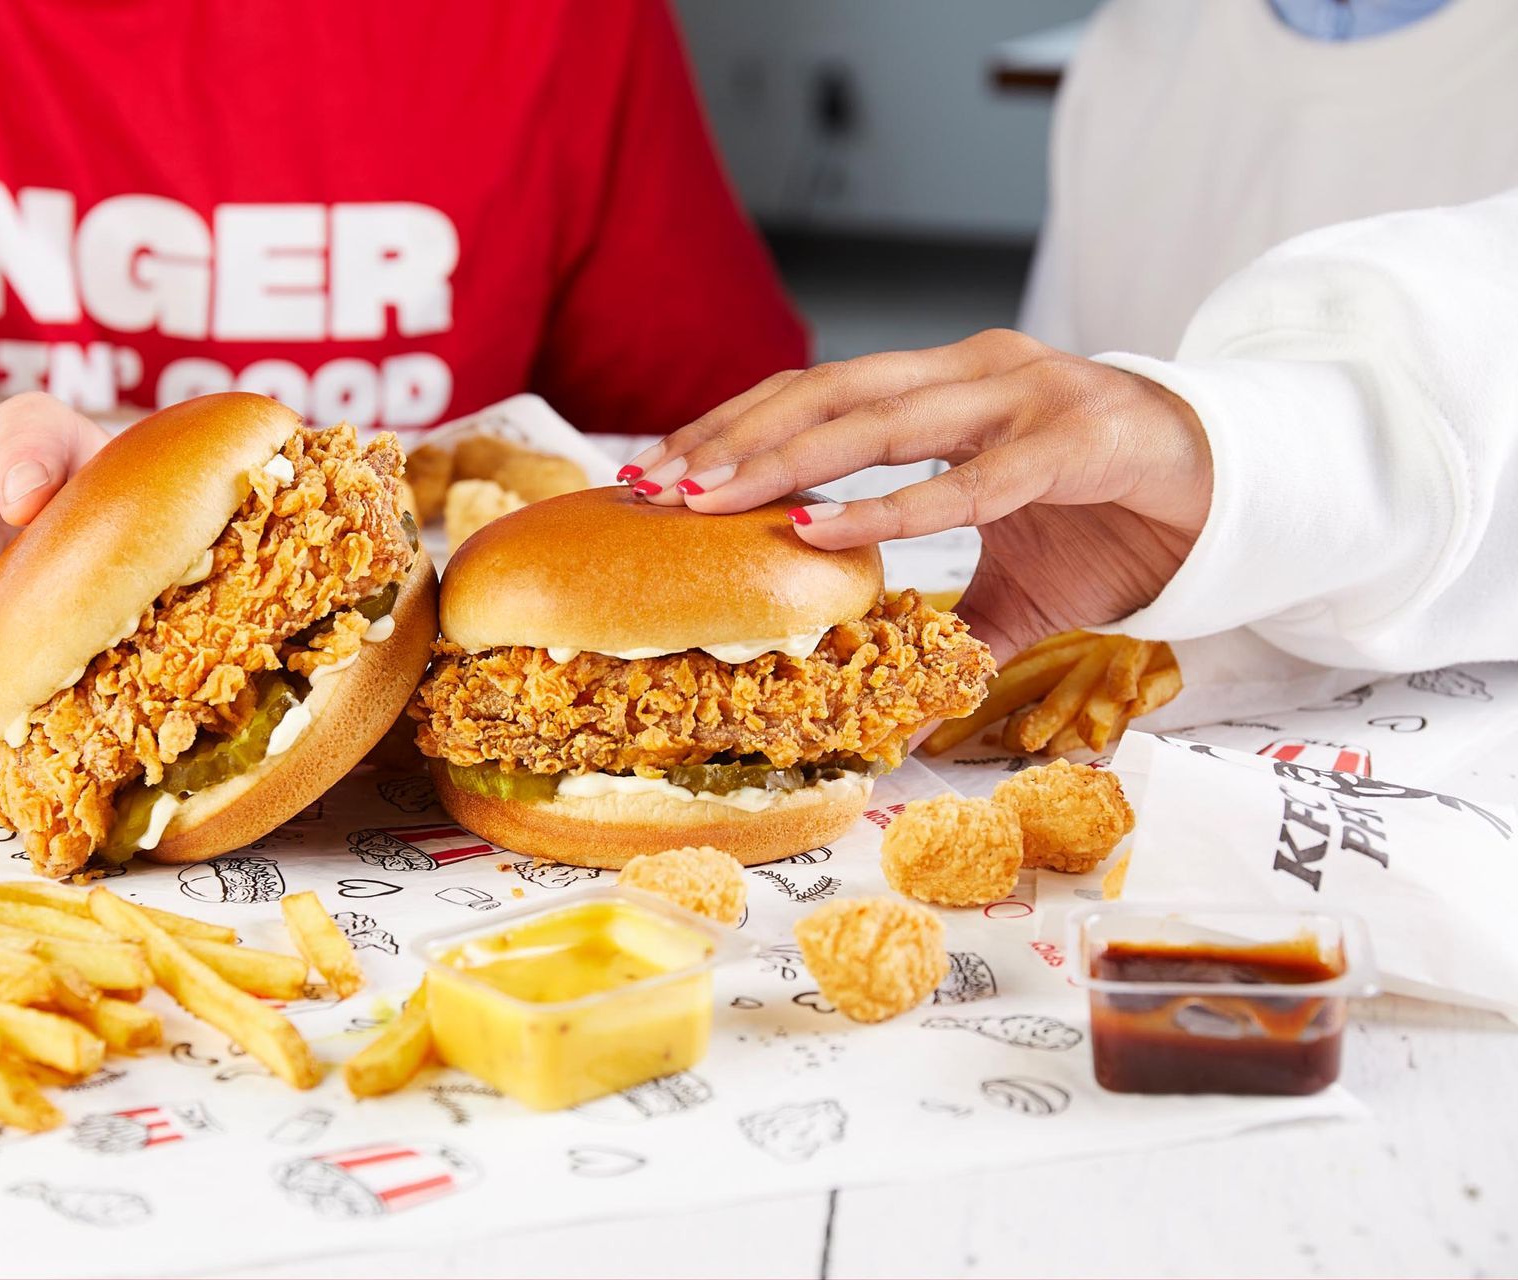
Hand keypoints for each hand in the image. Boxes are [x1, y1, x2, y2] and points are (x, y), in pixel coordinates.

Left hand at [619, 330, 1212, 658]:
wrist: (1241, 496)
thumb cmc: (1118, 524)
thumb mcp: (1015, 587)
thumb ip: (950, 632)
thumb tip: (896, 717)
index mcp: (949, 388)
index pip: (817, 395)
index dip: (735, 427)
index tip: (659, 470)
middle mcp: (974, 374)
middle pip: (828, 395)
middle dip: (735, 440)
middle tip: (655, 485)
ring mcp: (1025, 398)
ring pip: (880, 419)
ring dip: (785, 460)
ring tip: (708, 498)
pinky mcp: (1076, 441)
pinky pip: (965, 480)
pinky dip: (888, 506)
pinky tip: (818, 531)